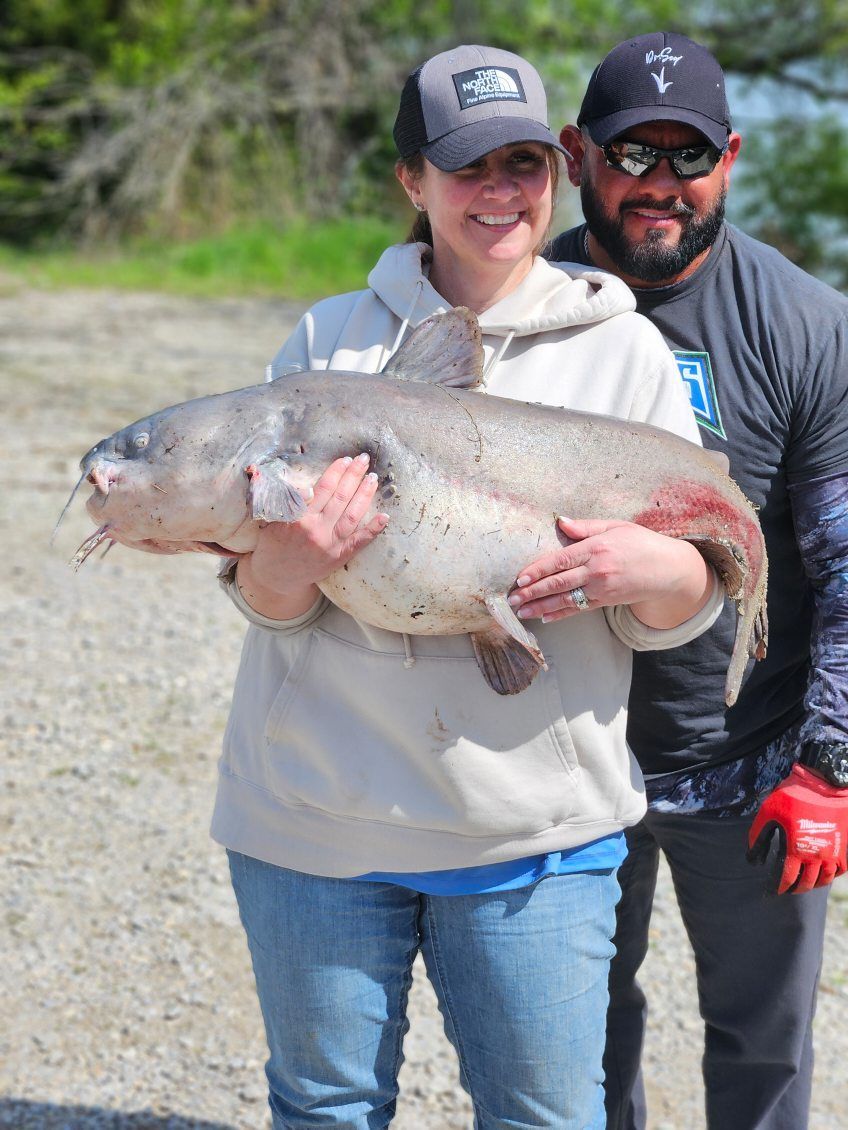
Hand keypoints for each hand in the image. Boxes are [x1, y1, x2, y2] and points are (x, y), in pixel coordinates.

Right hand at [237, 453, 387, 616]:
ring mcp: (331, 545)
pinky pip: (360, 542)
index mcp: (299, 518)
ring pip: (353, 514)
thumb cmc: (273, 543)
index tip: (344, 460)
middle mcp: (317, 530)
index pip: (322, 488)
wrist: (277, 577)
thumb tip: (306, 486)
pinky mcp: (340, 557)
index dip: (336, 472)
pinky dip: (373, 529)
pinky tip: (384, 517)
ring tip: (373, 478)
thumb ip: (287, 501)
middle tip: (364, 459)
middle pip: (341, 497)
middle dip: (354, 475)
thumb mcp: (272, 518)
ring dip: (365, 494)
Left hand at [507, 516, 711, 626]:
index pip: (560, 560)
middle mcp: (597, 570)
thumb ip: (586, 527)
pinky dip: (561, 614)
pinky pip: (579, 609)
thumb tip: (559, 522)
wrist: (668, 569)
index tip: (520, 578)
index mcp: (596, 548)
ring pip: (566, 600)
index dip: (538, 570)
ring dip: (541, 606)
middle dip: (533, 592)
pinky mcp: (606, 602)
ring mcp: (602, 589)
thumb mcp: (615, 526)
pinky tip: (545, 618)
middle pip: (559, 583)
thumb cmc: (640, 543)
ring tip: (522, 612)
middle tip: (512, 598)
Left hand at [747, 764, 847, 893]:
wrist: (823, 784)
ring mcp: (832, 852)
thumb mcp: (769, 813)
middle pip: (807, 883)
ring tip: (806, 884)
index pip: (787, 878)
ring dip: (814, 885)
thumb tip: (752, 857)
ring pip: (825, 879)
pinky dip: (832, 876)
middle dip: (796, 889)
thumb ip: (758, 836)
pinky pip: (840, 869)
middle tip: (788, 890)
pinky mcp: (843, 845)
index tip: (773, 892)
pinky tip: (825, 874)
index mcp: (796, 850)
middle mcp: (816, 856)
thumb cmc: (793, 796)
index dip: (779, 888)